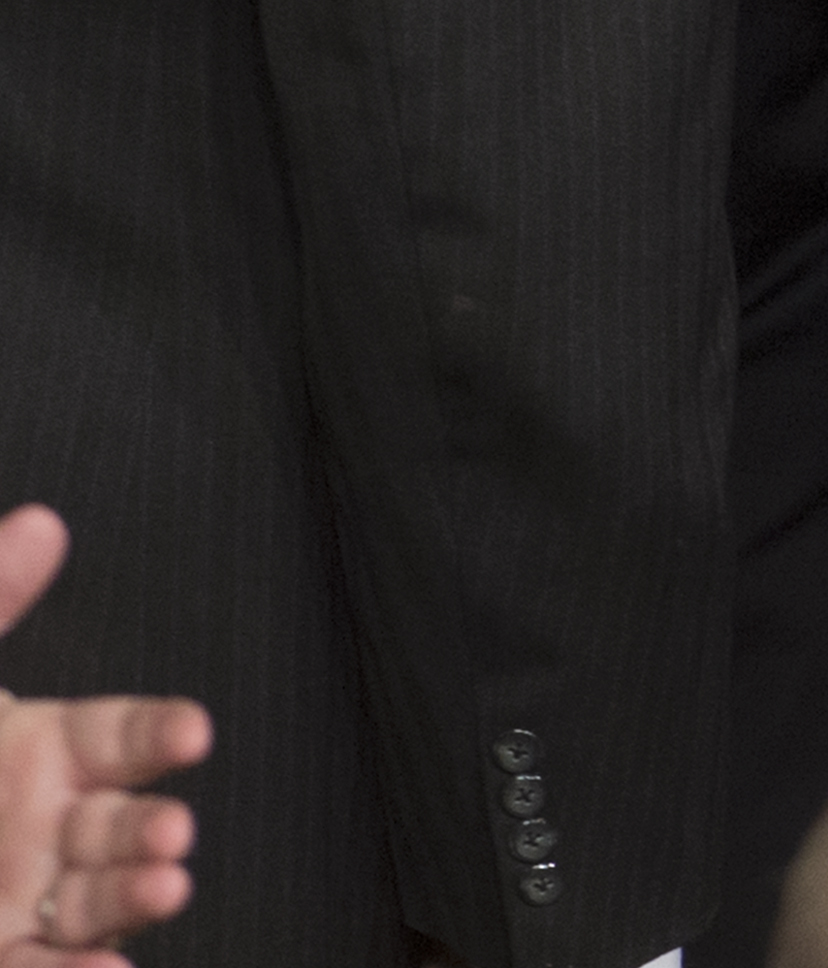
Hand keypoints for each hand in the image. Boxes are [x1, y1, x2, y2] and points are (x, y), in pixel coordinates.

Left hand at [0, 510, 207, 965]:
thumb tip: (41, 522)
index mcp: (38, 749)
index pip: (125, 737)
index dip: (162, 732)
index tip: (191, 731)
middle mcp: (40, 824)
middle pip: (123, 822)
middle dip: (153, 827)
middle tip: (170, 830)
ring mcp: (18, 892)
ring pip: (97, 898)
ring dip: (136, 894)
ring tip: (160, 885)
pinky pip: (42, 965)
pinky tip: (106, 966)